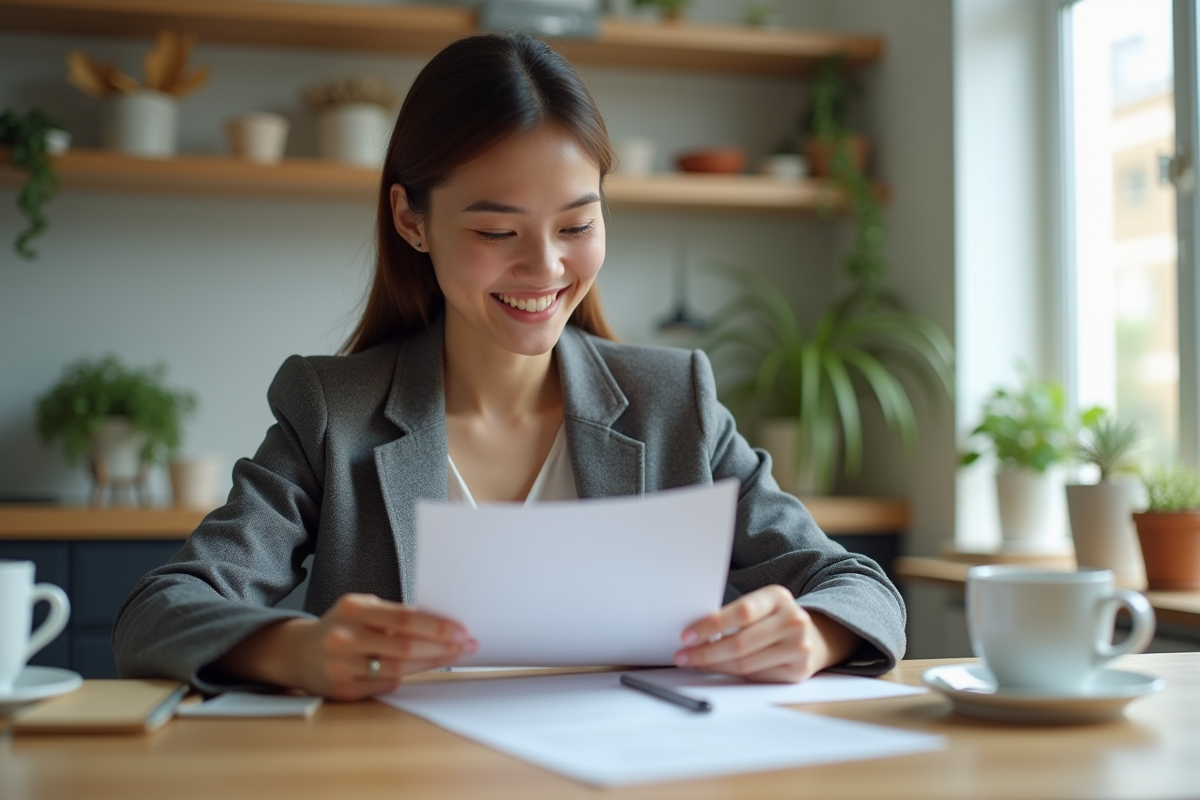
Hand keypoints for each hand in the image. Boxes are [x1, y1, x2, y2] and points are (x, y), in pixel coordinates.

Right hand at [218, 593, 475, 699]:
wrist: (299, 653)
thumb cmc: (343, 627)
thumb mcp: (362, 609)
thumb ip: (393, 615)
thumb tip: (441, 625)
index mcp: (354, 609)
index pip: (406, 618)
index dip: (437, 627)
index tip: (462, 630)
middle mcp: (345, 637)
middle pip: (405, 646)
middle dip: (442, 647)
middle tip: (466, 645)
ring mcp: (341, 666)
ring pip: (398, 669)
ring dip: (431, 664)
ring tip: (452, 657)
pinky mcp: (342, 690)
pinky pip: (385, 685)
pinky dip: (405, 678)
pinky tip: (420, 670)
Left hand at [673, 585, 858, 682]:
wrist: (814, 637)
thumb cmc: (774, 620)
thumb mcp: (761, 606)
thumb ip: (735, 615)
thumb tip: (694, 633)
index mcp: (778, 596)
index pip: (741, 611)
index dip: (711, 625)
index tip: (687, 635)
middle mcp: (793, 620)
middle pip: (740, 642)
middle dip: (706, 652)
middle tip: (683, 655)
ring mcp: (799, 646)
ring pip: (745, 663)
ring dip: (714, 666)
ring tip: (695, 663)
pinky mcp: (798, 670)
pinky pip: (756, 676)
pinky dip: (732, 674)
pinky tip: (719, 669)